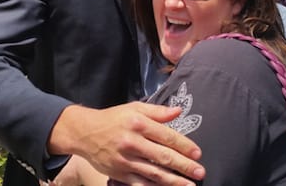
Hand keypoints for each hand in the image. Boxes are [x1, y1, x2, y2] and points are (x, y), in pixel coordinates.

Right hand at [47, 102, 204, 185]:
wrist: (86, 133)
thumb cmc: (114, 118)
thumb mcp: (135, 108)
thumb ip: (157, 111)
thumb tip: (178, 111)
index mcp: (138, 123)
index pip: (166, 135)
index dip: (184, 145)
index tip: (198, 153)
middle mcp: (132, 142)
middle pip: (163, 156)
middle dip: (184, 165)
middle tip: (200, 172)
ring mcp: (126, 160)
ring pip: (154, 173)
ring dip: (174, 181)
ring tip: (189, 185)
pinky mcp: (120, 174)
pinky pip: (141, 184)